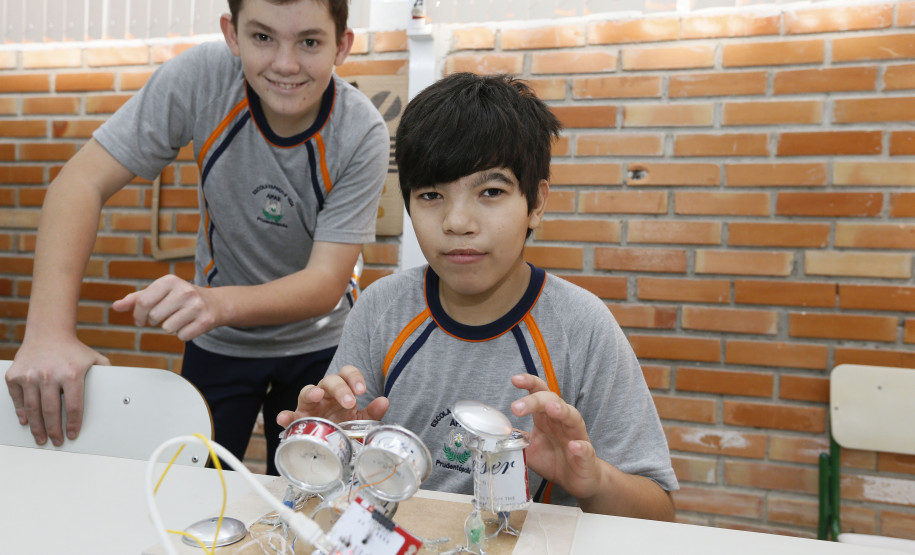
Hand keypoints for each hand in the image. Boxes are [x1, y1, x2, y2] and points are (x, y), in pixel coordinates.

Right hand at [5, 336, 109, 445]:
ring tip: (41, 437)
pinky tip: (27, 421)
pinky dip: (21, 412)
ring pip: (33, 409)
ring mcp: (30, 375)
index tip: (72, 434)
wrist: (48, 332)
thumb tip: (118, 389)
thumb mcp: (94, 358)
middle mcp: (49, 375)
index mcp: (71, 374)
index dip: (74, 424)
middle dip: (54, 431)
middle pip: (51, 412)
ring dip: (37, 427)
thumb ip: (106, 374)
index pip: (74, 407)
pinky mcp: (14, 375)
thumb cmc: (72, 349)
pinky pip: (18, 399)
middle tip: (56, 441)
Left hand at [112, 275, 218, 340]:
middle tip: (165, 316)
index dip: (138, 315)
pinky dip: (184, 334)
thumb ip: (137, 299)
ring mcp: (196, 306)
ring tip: (180, 318)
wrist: (215, 303)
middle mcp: (185, 291)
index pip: (143, 302)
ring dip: (170, 327)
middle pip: (154, 317)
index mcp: (170, 281)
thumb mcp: (160, 293)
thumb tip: (115, 306)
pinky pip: (182, 336)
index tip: (140, 320)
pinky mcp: (205, 321)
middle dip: (154, 321)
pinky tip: (190, 324)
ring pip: (167, 328)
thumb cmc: (181, 298)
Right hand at [276, 365, 388, 427]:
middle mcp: (324, 394)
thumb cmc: (341, 426)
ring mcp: (308, 406)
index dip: (354, 378)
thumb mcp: (358, 420)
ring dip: (312, 392)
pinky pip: (289, 416)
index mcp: (340, 391)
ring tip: (317, 395)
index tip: (362, 391)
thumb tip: (384, 401)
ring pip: (307, 391)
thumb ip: (371, 412)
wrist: (327, 445)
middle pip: (329, 380)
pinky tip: (284, 418)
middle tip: (349, 402)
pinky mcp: (297, 420)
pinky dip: (285, 416)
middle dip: (340, 388)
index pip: (346, 374)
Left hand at [509, 373, 603, 499]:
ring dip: (563, 411)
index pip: (539, 393)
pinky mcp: (586, 456)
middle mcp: (562, 422)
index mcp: (546, 418)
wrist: (575, 480)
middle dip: (535, 400)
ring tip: (552, 408)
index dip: (529, 384)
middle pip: (552, 401)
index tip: (514, 380)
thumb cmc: (553, 459)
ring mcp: (576, 437)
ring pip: (573, 417)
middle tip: (517, 407)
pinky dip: (581, 447)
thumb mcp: (529, 448)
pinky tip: (574, 446)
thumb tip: (495, 432)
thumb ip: (515, 438)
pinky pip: (585, 448)